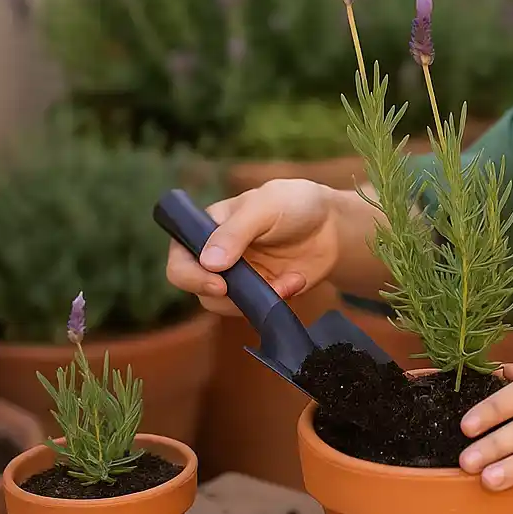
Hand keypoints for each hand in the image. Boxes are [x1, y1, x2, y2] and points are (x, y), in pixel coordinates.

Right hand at [164, 179, 341, 315]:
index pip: (179, 256)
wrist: (333, 225)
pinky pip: (257, 309)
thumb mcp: (265, 206)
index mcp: (208, 228)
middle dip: (222, 294)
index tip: (218, 283)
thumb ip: (236, 232)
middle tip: (251, 290)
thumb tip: (208, 263)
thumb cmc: (294, 204)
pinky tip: (296, 280)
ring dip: (254, 298)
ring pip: (223, 305)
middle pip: (196, 287)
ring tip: (288, 279)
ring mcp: (238, 277)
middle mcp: (216, 256)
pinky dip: (277, 300)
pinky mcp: (260, 294)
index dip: (189, 274)